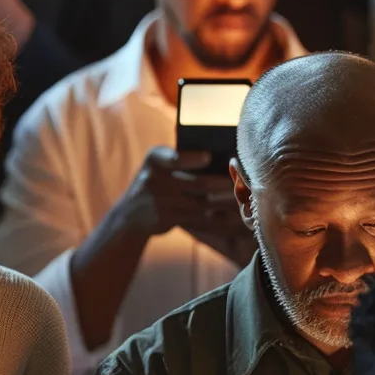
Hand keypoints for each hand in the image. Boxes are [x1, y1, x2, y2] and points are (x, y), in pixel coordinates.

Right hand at [103, 147, 253, 265]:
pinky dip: (217, 216)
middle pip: (197, 184)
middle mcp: (156, 180)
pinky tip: (233, 214)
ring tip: (243, 196)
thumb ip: (181, 158)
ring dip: (225, 201)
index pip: (176, 159)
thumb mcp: (159, 164)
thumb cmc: (156, 180)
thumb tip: (221, 155)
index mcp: (156, 159)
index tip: (209, 157)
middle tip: (240, 181)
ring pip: (203, 203)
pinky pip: (199, 217)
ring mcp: (162, 202)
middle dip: (221, 184)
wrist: (131, 214)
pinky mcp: (169, 219)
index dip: (193, 159)